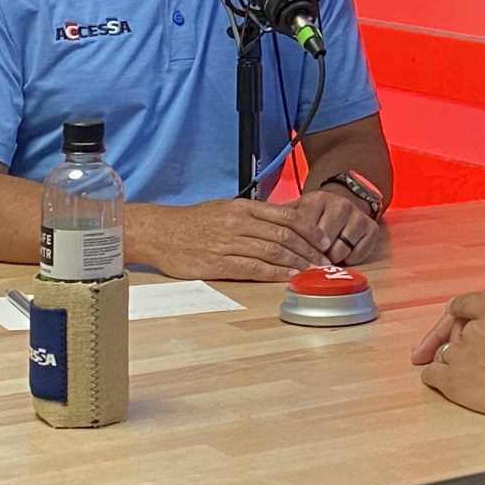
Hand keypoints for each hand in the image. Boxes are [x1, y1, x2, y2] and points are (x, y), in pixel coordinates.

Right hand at [139, 198, 334, 280]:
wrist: (159, 232)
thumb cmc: (194, 222)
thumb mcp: (226, 208)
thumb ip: (254, 215)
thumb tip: (284, 221)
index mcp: (243, 207)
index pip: (286, 216)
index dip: (310, 229)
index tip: (324, 241)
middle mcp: (239, 222)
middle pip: (285, 235)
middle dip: (309, 250)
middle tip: (324, 261)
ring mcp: (228, 243)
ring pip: (272, 252)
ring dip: (297, 263)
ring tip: (311, 271)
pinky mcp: (217, 263)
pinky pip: (253, 268)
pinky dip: (274, 273)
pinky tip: (288, 277)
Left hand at [287, 186, 380, 265]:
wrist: (346, 200)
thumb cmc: (317, 213)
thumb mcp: (298, 210)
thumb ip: (281, 221)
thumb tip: (264, 235)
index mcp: (317, 200)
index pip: (305, 229)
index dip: (298, 247)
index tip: (293, 256)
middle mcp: (340, 205)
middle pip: (323, 243)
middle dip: (315, 255)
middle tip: (312, 258)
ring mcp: (357, 216)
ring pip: (340, 250)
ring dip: (332, 259)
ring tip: (327, 255)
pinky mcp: (372, 229)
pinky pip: (358, 254)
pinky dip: (349, 259)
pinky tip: (343, 253)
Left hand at [416, 293, 484, 420]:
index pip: (469, 303)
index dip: (459, 308)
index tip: (453, 309)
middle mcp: (473, 329)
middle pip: (456, 334)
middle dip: (460, 345)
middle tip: (468, 359)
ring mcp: (460, 353)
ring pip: (443, 354)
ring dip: (449, 362)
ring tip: (461, 375)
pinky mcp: (452, 378)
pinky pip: (431, 374)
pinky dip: (432, 376)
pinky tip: (436, 380)